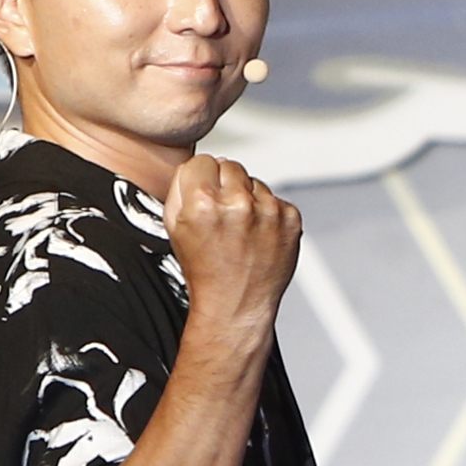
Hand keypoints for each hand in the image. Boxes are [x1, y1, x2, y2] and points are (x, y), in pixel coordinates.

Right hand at [163, 155, 300, 340]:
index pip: (203, 161)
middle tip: (221, 215)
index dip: (200, 178)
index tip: (202, 194)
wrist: (236, 304)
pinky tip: (257, 235)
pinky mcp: (290, 219)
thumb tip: (198, 164)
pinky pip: (276, 199)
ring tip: (240, 230)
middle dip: (224, 184)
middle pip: (230, 166)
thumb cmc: (204, 269)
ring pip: (254, 182)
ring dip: (248, 198)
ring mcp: (269, 211)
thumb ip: (181, 186)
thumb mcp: (174, 226)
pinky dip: (268, 213)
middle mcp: (239, 202)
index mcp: (204, 201)